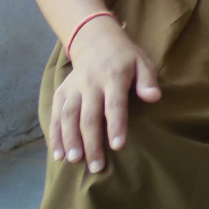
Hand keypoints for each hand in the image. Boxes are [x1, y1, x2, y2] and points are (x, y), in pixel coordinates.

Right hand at [48, 22, 160, 173]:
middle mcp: (90, 84)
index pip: (114, 105)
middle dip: (91, 142)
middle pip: (88, 116)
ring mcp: (73, 89)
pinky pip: (55, 115)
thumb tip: (154, 97)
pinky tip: (57, 154)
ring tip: (74, 161)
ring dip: (69, 140)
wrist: (97, 41)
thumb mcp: (143, 63)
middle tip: (96, 166)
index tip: (117, 146)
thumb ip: (148, 80)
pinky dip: (54, 135)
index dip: (116, 126)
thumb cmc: (125, 58)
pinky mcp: (61, 93)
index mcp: (113, 77)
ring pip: (67, 117)